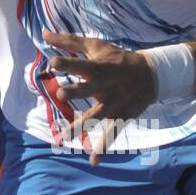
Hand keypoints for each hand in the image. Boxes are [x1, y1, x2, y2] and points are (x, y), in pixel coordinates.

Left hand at [43, 30, 156, 164]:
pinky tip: (93, 162)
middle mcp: (105, 87)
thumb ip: (69, 42)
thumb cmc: (118, 59)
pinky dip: (103, 148)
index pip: (81, 65)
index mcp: (98, 68)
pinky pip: (111, 134)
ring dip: (81, 126)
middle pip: (88, 90)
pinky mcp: (120, 116)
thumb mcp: (96, 46)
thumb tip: (43, 33)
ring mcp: (113, 104)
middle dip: (75, 92)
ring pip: (95, 116)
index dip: (67, 63)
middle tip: (61, 93)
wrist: (152, 75)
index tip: (53, 62)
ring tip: (64, 138)